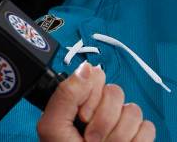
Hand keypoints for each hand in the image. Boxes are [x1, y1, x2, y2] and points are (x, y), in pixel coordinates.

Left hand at [37, 62, 155, 140]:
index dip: (90, 94)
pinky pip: (147, 128)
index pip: (94, 75)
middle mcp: (101, 107)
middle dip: (103, 119)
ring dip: (117, 135)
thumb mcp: (53, 128)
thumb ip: (65, 95)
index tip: (81, 116)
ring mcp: (121, 122)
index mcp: (78, 100)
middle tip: (89, 139)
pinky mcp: (139, 137)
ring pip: (133, 110)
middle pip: (116, 92)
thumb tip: (86, 68)